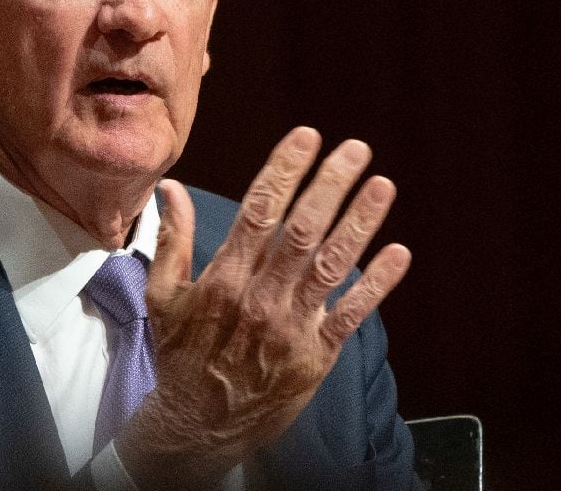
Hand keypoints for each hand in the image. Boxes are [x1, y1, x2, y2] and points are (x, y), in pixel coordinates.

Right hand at [117, 127, 411, 488]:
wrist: (197, 425)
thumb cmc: (179, 354)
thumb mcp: (162, 296)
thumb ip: (172, 239)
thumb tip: (171, 188)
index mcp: (223, 278)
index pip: (258, 210)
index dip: (285, 170)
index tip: (306, 136)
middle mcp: (259, 297)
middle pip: (301, 229)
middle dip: (330, 184)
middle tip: (355, 148)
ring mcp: (291, 327)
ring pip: (331, 264)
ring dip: (360, 222)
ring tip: (382, 184)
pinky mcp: (315, 356)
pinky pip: (351, 314)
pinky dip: (375, 283)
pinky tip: (398, 252)